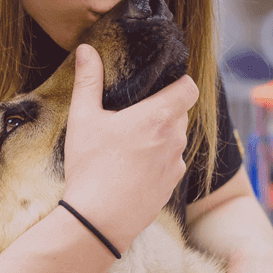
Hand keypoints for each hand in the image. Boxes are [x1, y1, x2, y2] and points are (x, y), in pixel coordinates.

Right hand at [61, 44, 197, 251]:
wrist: (98, 222)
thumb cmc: (91, 168)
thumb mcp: (83, 119)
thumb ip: (88, 81)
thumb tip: (86, 50)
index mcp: (158, 117)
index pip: (189, 88)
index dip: (179, 82)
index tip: (161, 84)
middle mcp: (174, 140)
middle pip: (180, 113)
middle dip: (164, 110)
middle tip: (136, 114)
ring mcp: (175, 166)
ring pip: (176, 140)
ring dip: (162, 137)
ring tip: (132, 142)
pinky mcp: (171, 188)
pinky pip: (171, 165)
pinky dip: (159, 161)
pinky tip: (133, 168)